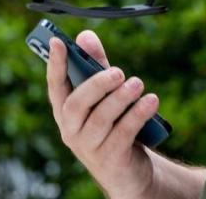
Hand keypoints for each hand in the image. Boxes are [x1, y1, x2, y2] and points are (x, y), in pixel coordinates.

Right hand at [47, 30, 160, 198]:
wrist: (129, 169)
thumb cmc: (112, 124)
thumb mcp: (105, 94)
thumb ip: (95, 66)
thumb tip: (85, 36)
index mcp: (65, 111)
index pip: (55, 86)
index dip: (54, 64)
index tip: (57, 42)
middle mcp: (71, 130)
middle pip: (75, 105)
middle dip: (96, 85)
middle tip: (118, 72)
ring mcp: (89, 147)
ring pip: (100, 119)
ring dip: (121, 99)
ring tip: (138, 84)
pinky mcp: (111, 159)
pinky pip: (123, 134)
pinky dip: (137, 115)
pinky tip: (151, 101)